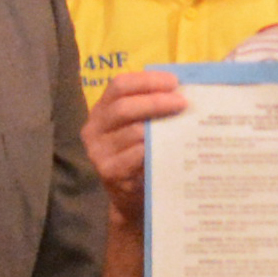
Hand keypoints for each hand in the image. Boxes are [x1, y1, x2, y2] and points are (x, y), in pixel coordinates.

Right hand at [82, 63, 186, 218]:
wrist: (128, 196)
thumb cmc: (139, 153)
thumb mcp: (139, 125)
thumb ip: (150, 107)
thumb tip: (183, 88)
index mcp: (101, 110)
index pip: (119, 85)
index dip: (147, 80)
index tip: (173, 82)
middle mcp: (94, 129)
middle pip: (124, 107)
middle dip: (156, 102)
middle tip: (182, 103)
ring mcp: (98, 152)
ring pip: (133, 132)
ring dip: (161, 126)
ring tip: (183, 124)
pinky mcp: (109, 172)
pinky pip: (137, 156)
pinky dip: (156, 149)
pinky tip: (172, 147)